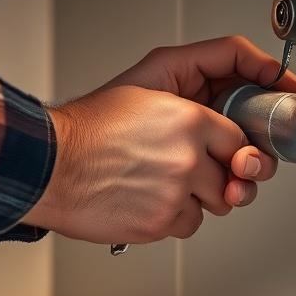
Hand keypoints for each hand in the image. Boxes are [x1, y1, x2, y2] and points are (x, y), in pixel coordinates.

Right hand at [23, 36, 295, 242]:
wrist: (49, 165)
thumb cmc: (90, 126)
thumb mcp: (149, 77)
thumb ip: (202, 71)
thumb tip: (246, 85)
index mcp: (189, 120)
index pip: (240, 139)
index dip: (232, 145)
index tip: (228, 149)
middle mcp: (187, 158)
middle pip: (235, 174)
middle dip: (220, 172)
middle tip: (191, 164)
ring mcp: (175, 193)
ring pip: (217, 202)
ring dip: (197, 196)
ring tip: (161, 178)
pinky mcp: (160, 222)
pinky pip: (190, 224)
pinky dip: (174, 216)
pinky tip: (148, 196)